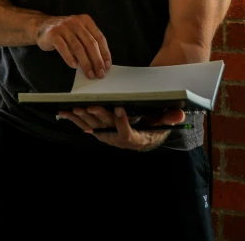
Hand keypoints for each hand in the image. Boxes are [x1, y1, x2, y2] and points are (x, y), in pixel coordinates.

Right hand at [36, 14, 111, 78]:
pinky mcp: (53, 34)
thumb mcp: (79, 32)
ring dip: (85, 63)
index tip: (107, 66)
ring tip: (89, 74)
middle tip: (100, 74)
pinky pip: (63, 48)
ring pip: (78, 48)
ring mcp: (64, 27)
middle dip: (97, 61)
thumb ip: (88, 42)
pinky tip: (74, 66)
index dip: (105, 53)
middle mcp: (76, 22)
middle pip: (90, 44)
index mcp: (86, 20)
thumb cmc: (64, 33)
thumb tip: (100, 62)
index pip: (99, 38)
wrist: (41, 26)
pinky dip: (70, 58)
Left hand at [57, 106, 186, 150]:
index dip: (122, 121)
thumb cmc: (153, 127)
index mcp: (134, 138)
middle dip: (98, 115)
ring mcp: (107, 136)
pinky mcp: (99, 132)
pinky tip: (65, 113)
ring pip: (93, 126)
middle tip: (90, 105)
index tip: (120, 108)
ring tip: (74, 108)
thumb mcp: (163, 122)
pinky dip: (75, 119)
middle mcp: (118, 139)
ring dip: (83, 117)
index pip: (127, 133)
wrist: (144, 137)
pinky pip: (85, 126)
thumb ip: (170, 118)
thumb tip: (179, 114)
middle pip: (107, 127)